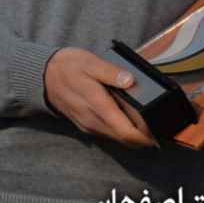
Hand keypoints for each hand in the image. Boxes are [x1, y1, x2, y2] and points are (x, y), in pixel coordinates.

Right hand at [43, 47, 157, 148]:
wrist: (43, 76)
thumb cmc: (67, 67)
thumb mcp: (90, 62)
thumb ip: (110, 72)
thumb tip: (130, 81)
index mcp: (98, 106)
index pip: (126, 133)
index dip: (146, 137)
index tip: (160, 132)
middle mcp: (93, 121)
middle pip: (125, 140)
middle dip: (144, 137)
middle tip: (159, 125)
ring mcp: (89, 125)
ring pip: (117, 138)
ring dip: (132, 134)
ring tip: (145, 119)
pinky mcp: (86, 126)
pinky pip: (108, 133)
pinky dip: (121, 130)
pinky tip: (126, 116)